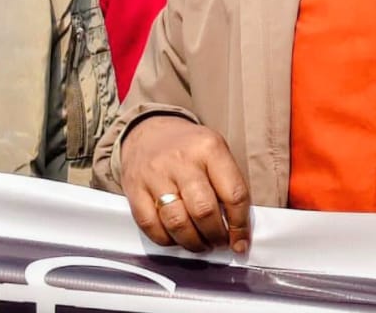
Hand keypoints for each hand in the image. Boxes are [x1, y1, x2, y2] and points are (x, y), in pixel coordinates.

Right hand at [119, 114, 251, 254]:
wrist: (148, 131)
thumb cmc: (187, 148)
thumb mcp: (215, 151)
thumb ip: (227, 184)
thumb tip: (238, 227)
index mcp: (209, 148)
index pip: (234, 194)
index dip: (240, 225)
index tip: (240, 242)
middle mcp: (182, 160)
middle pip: (204, 211)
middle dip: (215, 236)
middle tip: (219, 242)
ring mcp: (156, 175)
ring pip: (178, 223)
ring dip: (193, 243)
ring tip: (200, 243)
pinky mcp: (135, 190)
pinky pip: (151, 227)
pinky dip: (167, 240)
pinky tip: (176, 238)